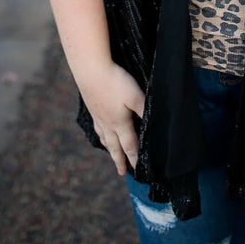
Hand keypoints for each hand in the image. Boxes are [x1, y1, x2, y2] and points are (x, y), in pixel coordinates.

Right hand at [79, 61, 145, 175]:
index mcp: (120, 123)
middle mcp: (108, 123)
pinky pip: (97, 126)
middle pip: (115, 146)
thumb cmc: (115, 82)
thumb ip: (145, 110)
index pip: (130, 145)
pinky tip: (99, 129)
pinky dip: (100, 134)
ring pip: (104, 137)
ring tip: (111, 153)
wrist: (90, 70)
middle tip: (122, 173)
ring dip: (109, 148)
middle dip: (120, 160)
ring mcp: (98, 116)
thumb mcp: (135, 95)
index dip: (135, 158)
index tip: (138, 171)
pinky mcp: (92, 107)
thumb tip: (154, 125)